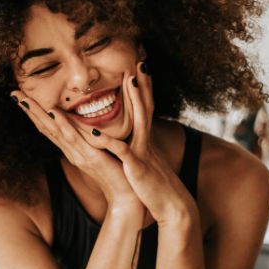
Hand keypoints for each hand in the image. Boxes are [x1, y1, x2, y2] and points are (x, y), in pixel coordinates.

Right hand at [10, 86, 143, 212]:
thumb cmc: (116, 173)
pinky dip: (63, 125)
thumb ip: (90, 139)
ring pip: (55, 131)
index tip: (22, 97)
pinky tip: (54, 113)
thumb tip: (85, 124)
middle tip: (13, 93)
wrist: (126, 196)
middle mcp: (71, 151)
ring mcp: (79, 154)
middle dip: (30, 110)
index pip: (49, 128)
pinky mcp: (91, 157)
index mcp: (72, 149)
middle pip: (46, 128)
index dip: (35, 113)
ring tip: (25, 99)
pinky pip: (75, 139)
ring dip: (39, 114)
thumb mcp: (100, 152)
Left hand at [88, 61, 197, 227]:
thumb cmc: (155, 187)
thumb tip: (133, 140)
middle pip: (146, 106)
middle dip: (143, 84)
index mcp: (145, 140)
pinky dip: (108, 141)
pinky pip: (121, 151)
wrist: (172, 207)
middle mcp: (146, 141)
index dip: (143, 88)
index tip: (140, 68)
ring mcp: (142, 152)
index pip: (145, 108)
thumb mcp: (146, 163)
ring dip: (135, 100)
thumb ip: (139, 149)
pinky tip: (96, 131)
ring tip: (129, 81)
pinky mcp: (136, 167)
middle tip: (141, 61)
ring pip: (139, 121)